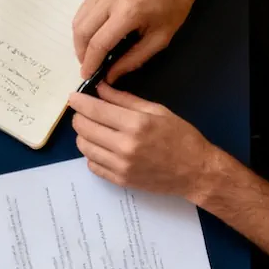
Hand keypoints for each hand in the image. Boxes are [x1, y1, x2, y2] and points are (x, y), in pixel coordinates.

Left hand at [67, 83, 225, 200]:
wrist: (196, 171)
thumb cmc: (181, 137)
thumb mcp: (157, 111)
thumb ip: (125, 100)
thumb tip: (100, 88)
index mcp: (136, 124)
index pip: (95, 110)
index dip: (79, 102)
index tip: (73, 97)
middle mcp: (124, 146)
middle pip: (84, 128)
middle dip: (79, 117)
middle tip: (85, 112)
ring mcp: (120, 166)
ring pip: (84, 147)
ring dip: (83, 135)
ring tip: (94, 130)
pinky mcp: (119, 180)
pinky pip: (92, 165)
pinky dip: (92, 154)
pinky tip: (101, 147)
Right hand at [70, 0, 208, 81]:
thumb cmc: (174, 2)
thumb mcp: (161, 37)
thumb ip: (133, 59)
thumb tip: (111, 75)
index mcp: (128, 12)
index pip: (98, 43)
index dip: (90, 63)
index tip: (87, 75)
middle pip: (82, 32)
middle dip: (81, 53)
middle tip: (88, 65)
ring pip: (78, 20)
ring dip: (80, 40)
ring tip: (90, 51)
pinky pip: (84, 9)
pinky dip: (85, 25)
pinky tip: (95, 33)